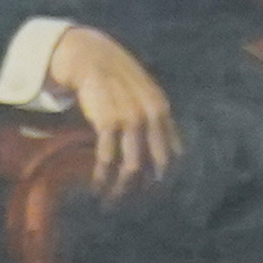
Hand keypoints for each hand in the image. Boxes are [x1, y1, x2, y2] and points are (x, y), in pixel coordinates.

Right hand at [41, 24, 178, 193]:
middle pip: (157, 165)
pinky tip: (96, 187)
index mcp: (162, 110)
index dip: (164, 178)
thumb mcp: (143, 93)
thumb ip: (154, 117)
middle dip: (146, 190)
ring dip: (121, 190)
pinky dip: (101, 177)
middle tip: (132, 204)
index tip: (150, 194)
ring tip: (109, 202)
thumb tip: (162, 150)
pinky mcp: (108, 122)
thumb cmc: (115, 78)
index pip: (173, 154)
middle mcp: (151, 116)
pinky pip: (107, 159)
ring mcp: (131, 119)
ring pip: (132, 167)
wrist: (90, 57)